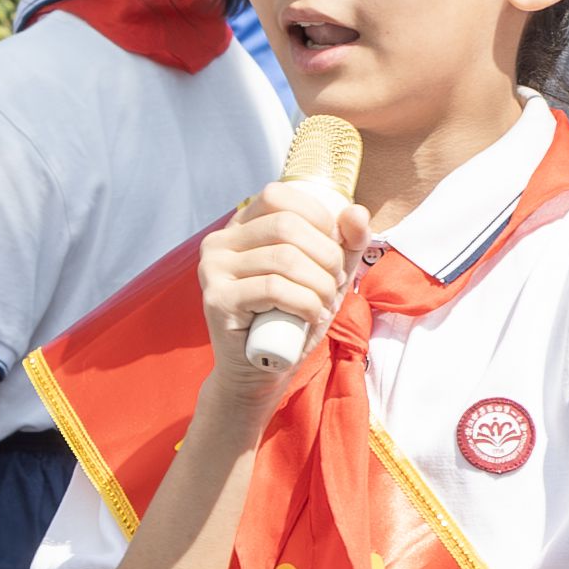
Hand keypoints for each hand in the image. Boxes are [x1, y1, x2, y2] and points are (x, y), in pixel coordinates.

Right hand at [194, 180, 370, 413]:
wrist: (258, 373)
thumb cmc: (290, 319)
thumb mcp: (323, 276)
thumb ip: (344, 243)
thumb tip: (356, 211)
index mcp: (239, 228)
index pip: (277, 195)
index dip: (316, 217)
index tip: (333, 251)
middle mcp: (218, 242)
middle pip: (285, 226)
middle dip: (325, 256)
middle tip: (336, 284)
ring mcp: (212, 270)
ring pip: (283, 259)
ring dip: (320, 284)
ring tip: (325, 304)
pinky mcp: (217, 300)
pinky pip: (273, 288)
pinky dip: (305, 302)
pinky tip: (312, 316)